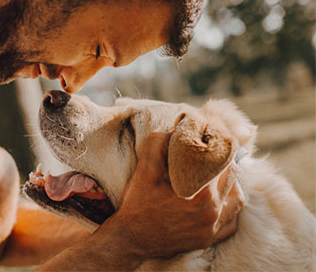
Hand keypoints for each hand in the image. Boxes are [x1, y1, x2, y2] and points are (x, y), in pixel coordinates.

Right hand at [112, 132, 243, 259]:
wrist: (131, 238)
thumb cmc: (139, 201)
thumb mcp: (145, 166)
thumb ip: (161, 141)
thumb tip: (177, 130)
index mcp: (202, 192)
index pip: (223, 160)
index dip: (215, 148)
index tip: (208, 143)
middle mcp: (212, 211)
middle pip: (233, 176)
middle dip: (222, 164)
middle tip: (209, 157)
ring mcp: (211, 228)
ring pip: (237, 199)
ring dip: (229, 184)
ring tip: (214, 177)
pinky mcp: (207, 239)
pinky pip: (231, 223)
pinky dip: (228, 209)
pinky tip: (215, 201)